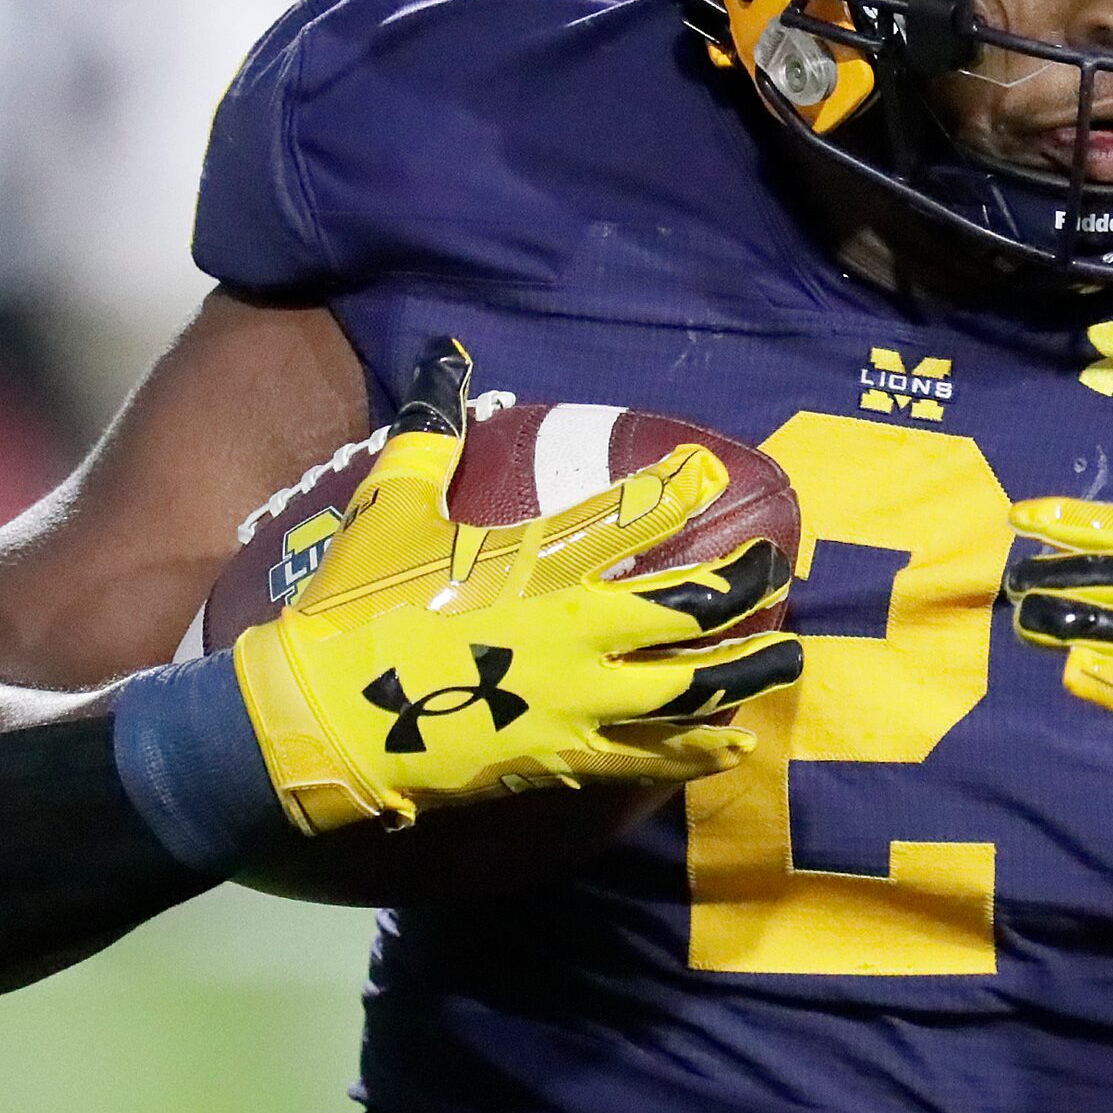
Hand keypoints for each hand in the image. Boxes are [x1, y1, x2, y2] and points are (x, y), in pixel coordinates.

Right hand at [234, 339, 802, 832]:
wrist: (324, 716)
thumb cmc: (358, 604)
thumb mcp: (390, 503)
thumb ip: (430, 429)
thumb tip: (443, 355)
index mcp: (538, 560)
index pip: (631, 513)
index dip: (681, 489)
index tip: (713, 473)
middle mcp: (576, 627)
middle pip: (690, 604)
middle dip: (744, 584)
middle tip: (779, 569)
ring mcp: (580, 699)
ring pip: (692, 686)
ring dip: (746, 669)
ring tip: (787, 654)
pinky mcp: (567, 757)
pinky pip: (654, 756)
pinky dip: (700, 748)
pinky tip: (735, 740)